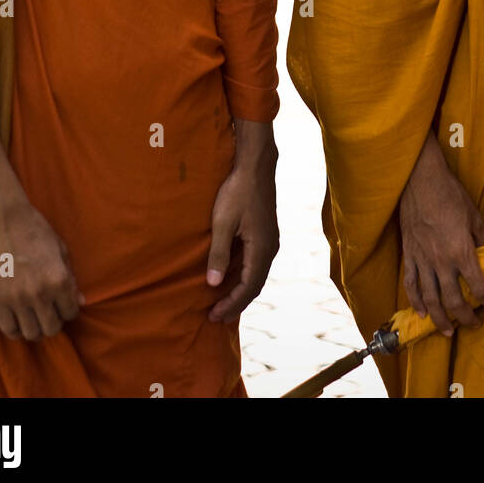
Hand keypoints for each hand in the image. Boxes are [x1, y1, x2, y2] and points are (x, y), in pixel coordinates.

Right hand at [0, 200, 84, 339]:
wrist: (4, 219)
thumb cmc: (36, 230)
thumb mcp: (61, 250)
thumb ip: (71, 278)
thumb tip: (81, 302)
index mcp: (59, 279)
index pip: (71, 313)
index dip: (69, 309)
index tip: (64, 303)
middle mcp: (40, 293)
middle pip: (52, 329)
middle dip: (54, 322)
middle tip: (50, 311)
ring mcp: (17, 299)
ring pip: (31, 334)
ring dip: (36, 328)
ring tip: (35, 316)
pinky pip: (9, 330)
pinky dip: (16, 329)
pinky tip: (19, 318)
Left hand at [206, 123, 277, 323]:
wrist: (255, 166)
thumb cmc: (237, 192)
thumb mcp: (222, 223)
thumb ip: (219, 254)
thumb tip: (213, 284)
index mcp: (261, 249)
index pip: (247, 288)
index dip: (231, 304)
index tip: (213, 316)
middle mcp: (270, 249)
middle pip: (255, 286)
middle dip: (236, 303)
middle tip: (216, 317)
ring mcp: (270, 240)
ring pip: (257, 275)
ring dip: (240, 291)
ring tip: (222, 302)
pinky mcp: (266, 233)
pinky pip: (256, 263)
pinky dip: (244, 276)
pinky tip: (231, 277)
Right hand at [399, 132, 483, 335]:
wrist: (419, 180)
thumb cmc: (450, 194)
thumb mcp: (473, 215)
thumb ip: (483, 239)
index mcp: (461, 251)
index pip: (478, 286)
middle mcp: (441, 261)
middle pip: (453, 301)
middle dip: (466, 317)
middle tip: (474, 324)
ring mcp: (423, 259)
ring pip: (430, 299)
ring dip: (440, 319)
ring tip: (448, 331)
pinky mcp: (409, 254)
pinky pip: (411, 284)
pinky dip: (415, 301)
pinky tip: (421, 313)